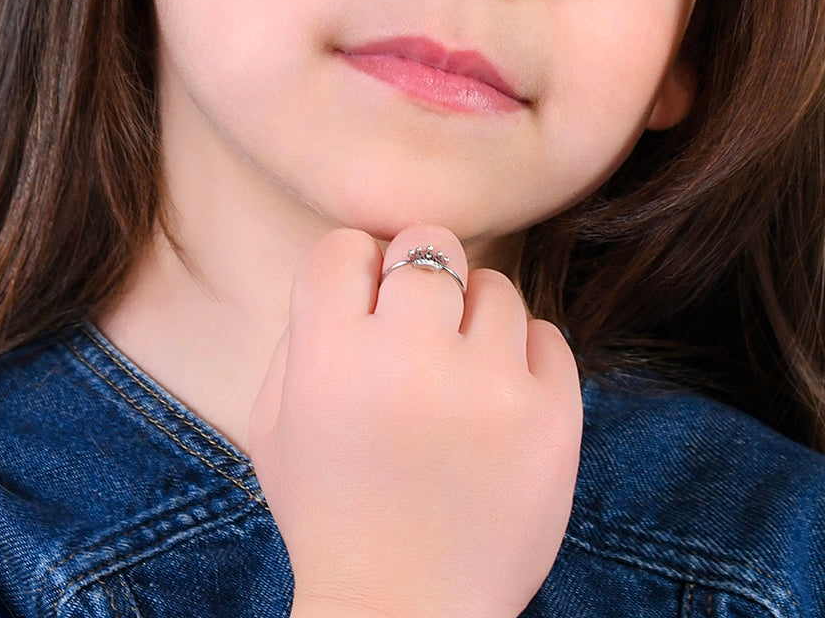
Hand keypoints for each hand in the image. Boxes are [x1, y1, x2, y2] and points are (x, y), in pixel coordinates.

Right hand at [248, 225, 581, 617]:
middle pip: (428, 244)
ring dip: (474, 318)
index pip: (345, 245)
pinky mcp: (552, 416)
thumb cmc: (330, 511)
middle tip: (419, 327)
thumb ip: (302, 334)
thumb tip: (356, 272)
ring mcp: (489, 385)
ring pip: (495, 285)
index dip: (354, 270)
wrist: (403, 612)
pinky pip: (547, 335)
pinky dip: (523, 357)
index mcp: (330, 355)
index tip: (365, 303)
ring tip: (461, 373)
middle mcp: (409, 357)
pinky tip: (497, 399)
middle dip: (419, 278)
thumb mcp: (272, 424)